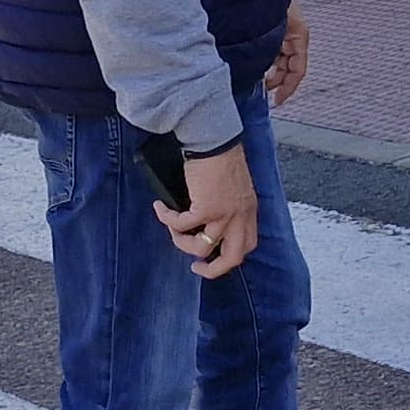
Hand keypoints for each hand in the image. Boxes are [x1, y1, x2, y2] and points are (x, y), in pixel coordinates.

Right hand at [164, 145, 260, 278]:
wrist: (214, 139)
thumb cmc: (221, 156)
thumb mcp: (235, 186)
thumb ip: (228, 206)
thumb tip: (205, 222)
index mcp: (248, 210)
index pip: (248, 243)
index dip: (231, 255)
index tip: (214, 256)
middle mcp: (240, 216)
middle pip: (233, 257)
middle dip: (212, 270)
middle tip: (196, 267)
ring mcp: (224, 214)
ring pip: (201, 247)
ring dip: (181, 242)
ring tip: (171, 229)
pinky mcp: (206, 207)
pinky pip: (181, 224)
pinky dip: (167, 219)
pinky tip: (160, 208)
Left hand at [265, 1, 312, 105]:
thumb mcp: (270, 27)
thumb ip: (266, 52)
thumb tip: (259, 75)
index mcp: (299, 34)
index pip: (299, 70)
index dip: (288, 88)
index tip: (277, 100)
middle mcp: (294, 34)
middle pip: (290, 68)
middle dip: (278, 81)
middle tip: (263, 92)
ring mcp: (285, 31)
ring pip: (282, 61)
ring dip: (271, 72)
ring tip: (257, 80)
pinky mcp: (275, 29)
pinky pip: (275, 51)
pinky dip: (266, 61)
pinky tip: (254, 65)